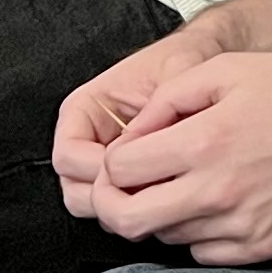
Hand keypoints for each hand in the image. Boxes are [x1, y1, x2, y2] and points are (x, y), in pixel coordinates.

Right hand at [51, 20, 229, 209]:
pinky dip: (141, 211)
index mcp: (84, 110)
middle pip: (74, 190)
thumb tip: (145, 148)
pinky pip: (122, 210)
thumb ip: (161, 104)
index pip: (67, 155)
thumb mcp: (174, 71)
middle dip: (108, 197)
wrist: (204, 62)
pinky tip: (170, 197)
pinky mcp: (128, 182)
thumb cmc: (183, 61)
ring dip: (125, 208)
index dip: (95, 169)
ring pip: (95, 207)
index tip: (132, 168)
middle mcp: (87, 140)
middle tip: (149, 190)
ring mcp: (105, 165)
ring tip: (163, 192)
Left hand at [81, 51, 271, 263]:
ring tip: (182, 182)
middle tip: (125, 185)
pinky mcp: (262, 248)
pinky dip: (195, 232)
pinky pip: (202, 253)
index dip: (112, 161)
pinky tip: (212, 203)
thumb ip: (167, 99)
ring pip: (164, 237)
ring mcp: (241, 226)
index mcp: (204, 141)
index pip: (119, 171)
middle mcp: (218, 191)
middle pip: (128, 220)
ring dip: (159, 212)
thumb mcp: (225, 70)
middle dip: (113, 201)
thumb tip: (131, 135)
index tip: (127, 153)